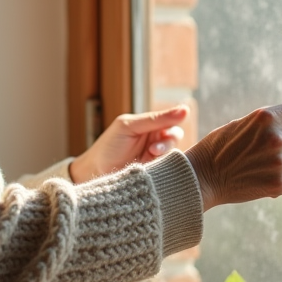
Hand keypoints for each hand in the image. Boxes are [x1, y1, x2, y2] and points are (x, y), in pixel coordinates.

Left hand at [68, 106, 188, 182]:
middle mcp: (155, 139)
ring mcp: (156, 156)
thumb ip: (156, 118)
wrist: (95, 171)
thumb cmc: (109, 145)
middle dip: (169, 139)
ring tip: (151, 154)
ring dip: (165, 151)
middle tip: (155, 147)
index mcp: (149, 125)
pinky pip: (170, 167)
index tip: (179, 118)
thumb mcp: (131, 126)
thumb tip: (185, 109)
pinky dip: (165, 165)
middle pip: (175, 135)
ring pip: (174, 151)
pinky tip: (154, 165)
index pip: (171, 119)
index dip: (175, 119)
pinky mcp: (156, 171)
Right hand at [184, 103, 281, 210]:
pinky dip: (281, 181)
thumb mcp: (245, 123)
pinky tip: (262, 176)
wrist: (202, 176)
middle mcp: (277, 137)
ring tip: (268, 163)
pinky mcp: (278, 184)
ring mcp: (279, 162)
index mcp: (267, 116)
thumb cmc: (220, 147)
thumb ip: (272, 122)